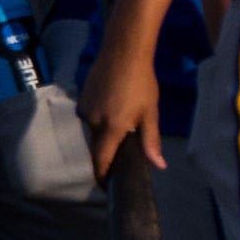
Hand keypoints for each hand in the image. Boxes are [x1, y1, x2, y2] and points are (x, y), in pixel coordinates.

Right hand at [81, 49, 164, 176]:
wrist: (123, 52)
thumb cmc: (142, 83)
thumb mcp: (150, 112)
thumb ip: (150, 141)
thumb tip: (158, 165)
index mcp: (111, 127)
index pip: (101, 160)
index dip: (102, 175)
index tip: (106, 186)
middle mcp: (92, 121)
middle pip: (97, 146)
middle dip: (108, 153)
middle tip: (122, 154)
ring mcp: (84, 110)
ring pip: (94, 131)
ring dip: (105, 133)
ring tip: (122, 124)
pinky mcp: (80, 99)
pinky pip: (90, 117)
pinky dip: (100, 119)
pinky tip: (114, 108)